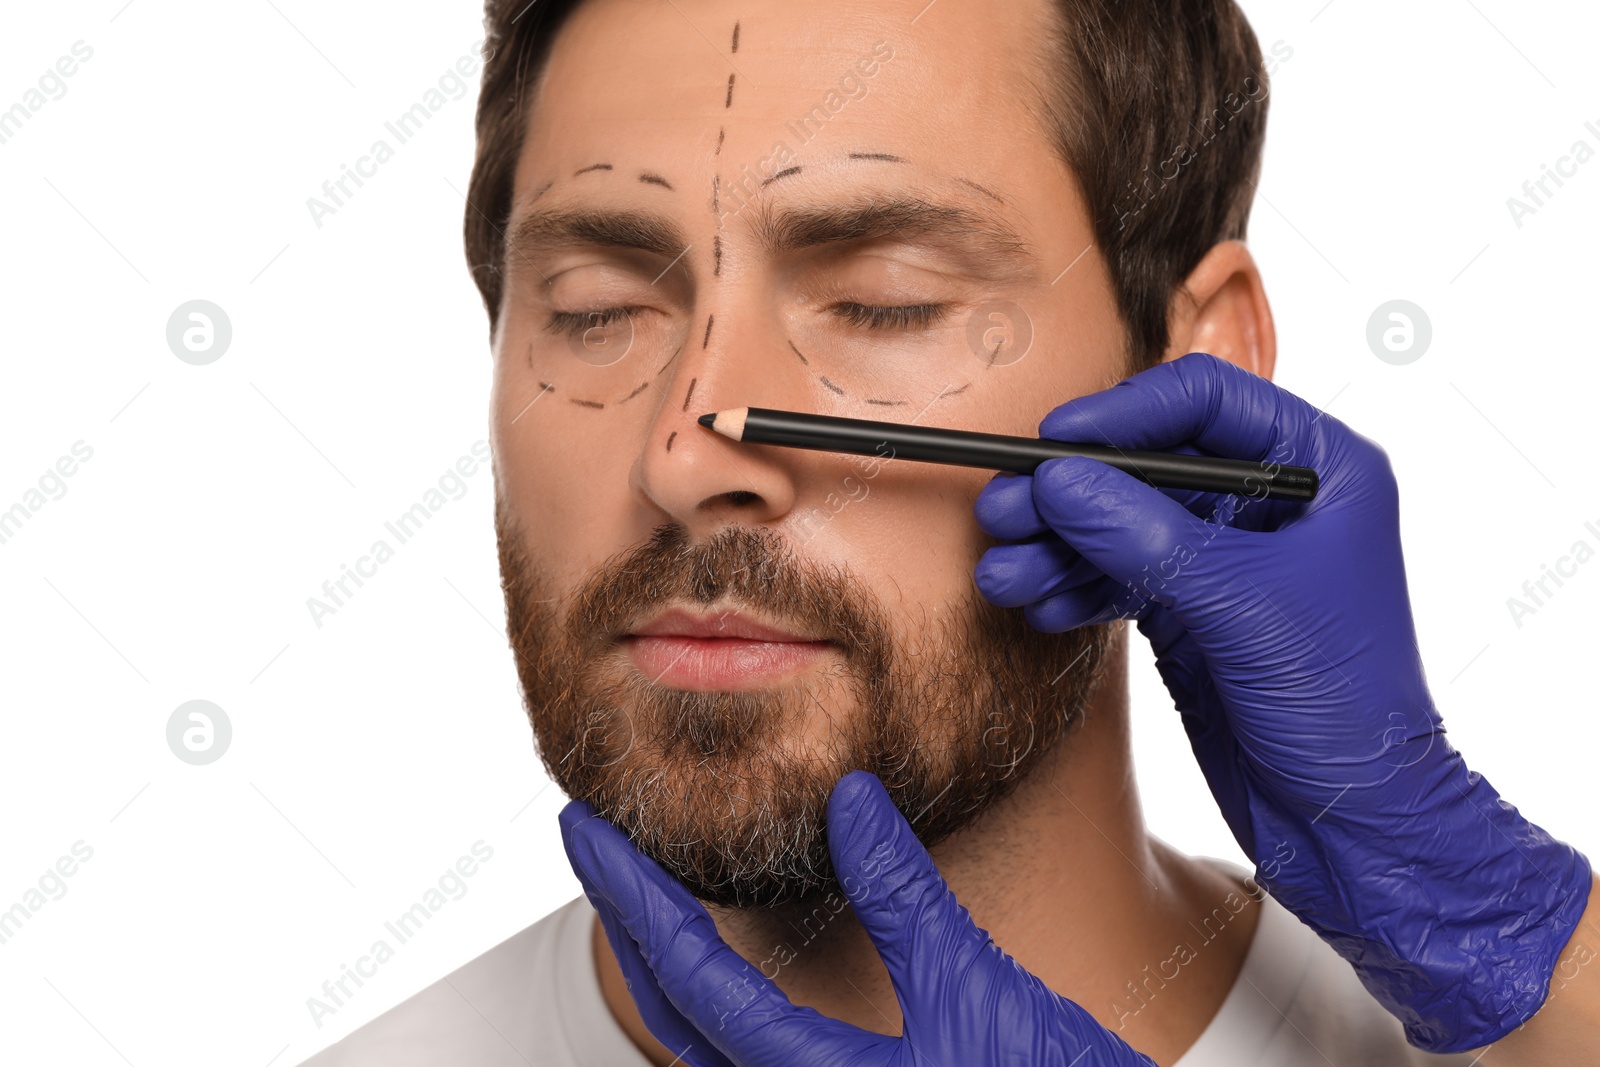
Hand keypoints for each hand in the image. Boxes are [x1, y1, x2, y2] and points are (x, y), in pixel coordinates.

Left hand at [560, 770, 1157, 1065]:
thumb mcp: (981, 991)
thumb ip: (905, 898)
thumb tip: (849, 799)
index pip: (693, 980)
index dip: (632, 895)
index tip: (584, 826)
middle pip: (676, 1017)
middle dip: (628, 926)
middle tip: (597, 843)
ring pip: (703, 1049)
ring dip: (666, 963)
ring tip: (647, 887)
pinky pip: (753, 1062)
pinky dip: (717, 1006)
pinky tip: (729, 966)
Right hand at [971, 351, 1592, 1051]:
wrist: (1354, 825)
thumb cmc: (1347, 708)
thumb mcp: (1243, 608)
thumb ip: (1148, 538)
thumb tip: (1060, 483)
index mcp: (1320, 470)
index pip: (1208, 400)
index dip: (1124, 413)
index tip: (1054, 441)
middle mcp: (1270, 503)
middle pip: (1150, 462)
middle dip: (1071, 490)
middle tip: (1004, 511)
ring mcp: (1226, 559)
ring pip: (1122, 523)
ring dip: (1057, 546)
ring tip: (1004, 574)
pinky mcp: (1192, 611)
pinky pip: (1117, 577)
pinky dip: (1074, 588)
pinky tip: (1039, 604)